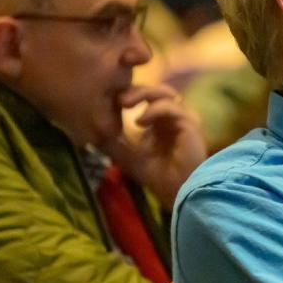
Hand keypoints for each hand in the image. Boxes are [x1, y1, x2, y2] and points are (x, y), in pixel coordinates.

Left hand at [101, 84, 206, 208]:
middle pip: (156, 91)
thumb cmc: (157, 177)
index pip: (147, 98)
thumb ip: (113, 142)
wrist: (177, 192)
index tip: (111, 101)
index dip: (131, 95)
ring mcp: (183, 119)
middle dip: (136, 90)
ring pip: (164, 93)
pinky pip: (171, 107)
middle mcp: (173, 117)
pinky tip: (139, 121)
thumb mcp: (127, 156)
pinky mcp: (190, 124)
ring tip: (124, 103)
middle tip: (118, 98)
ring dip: (143, 94)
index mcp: (161, 121)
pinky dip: (153, 109)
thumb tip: (93, 130)